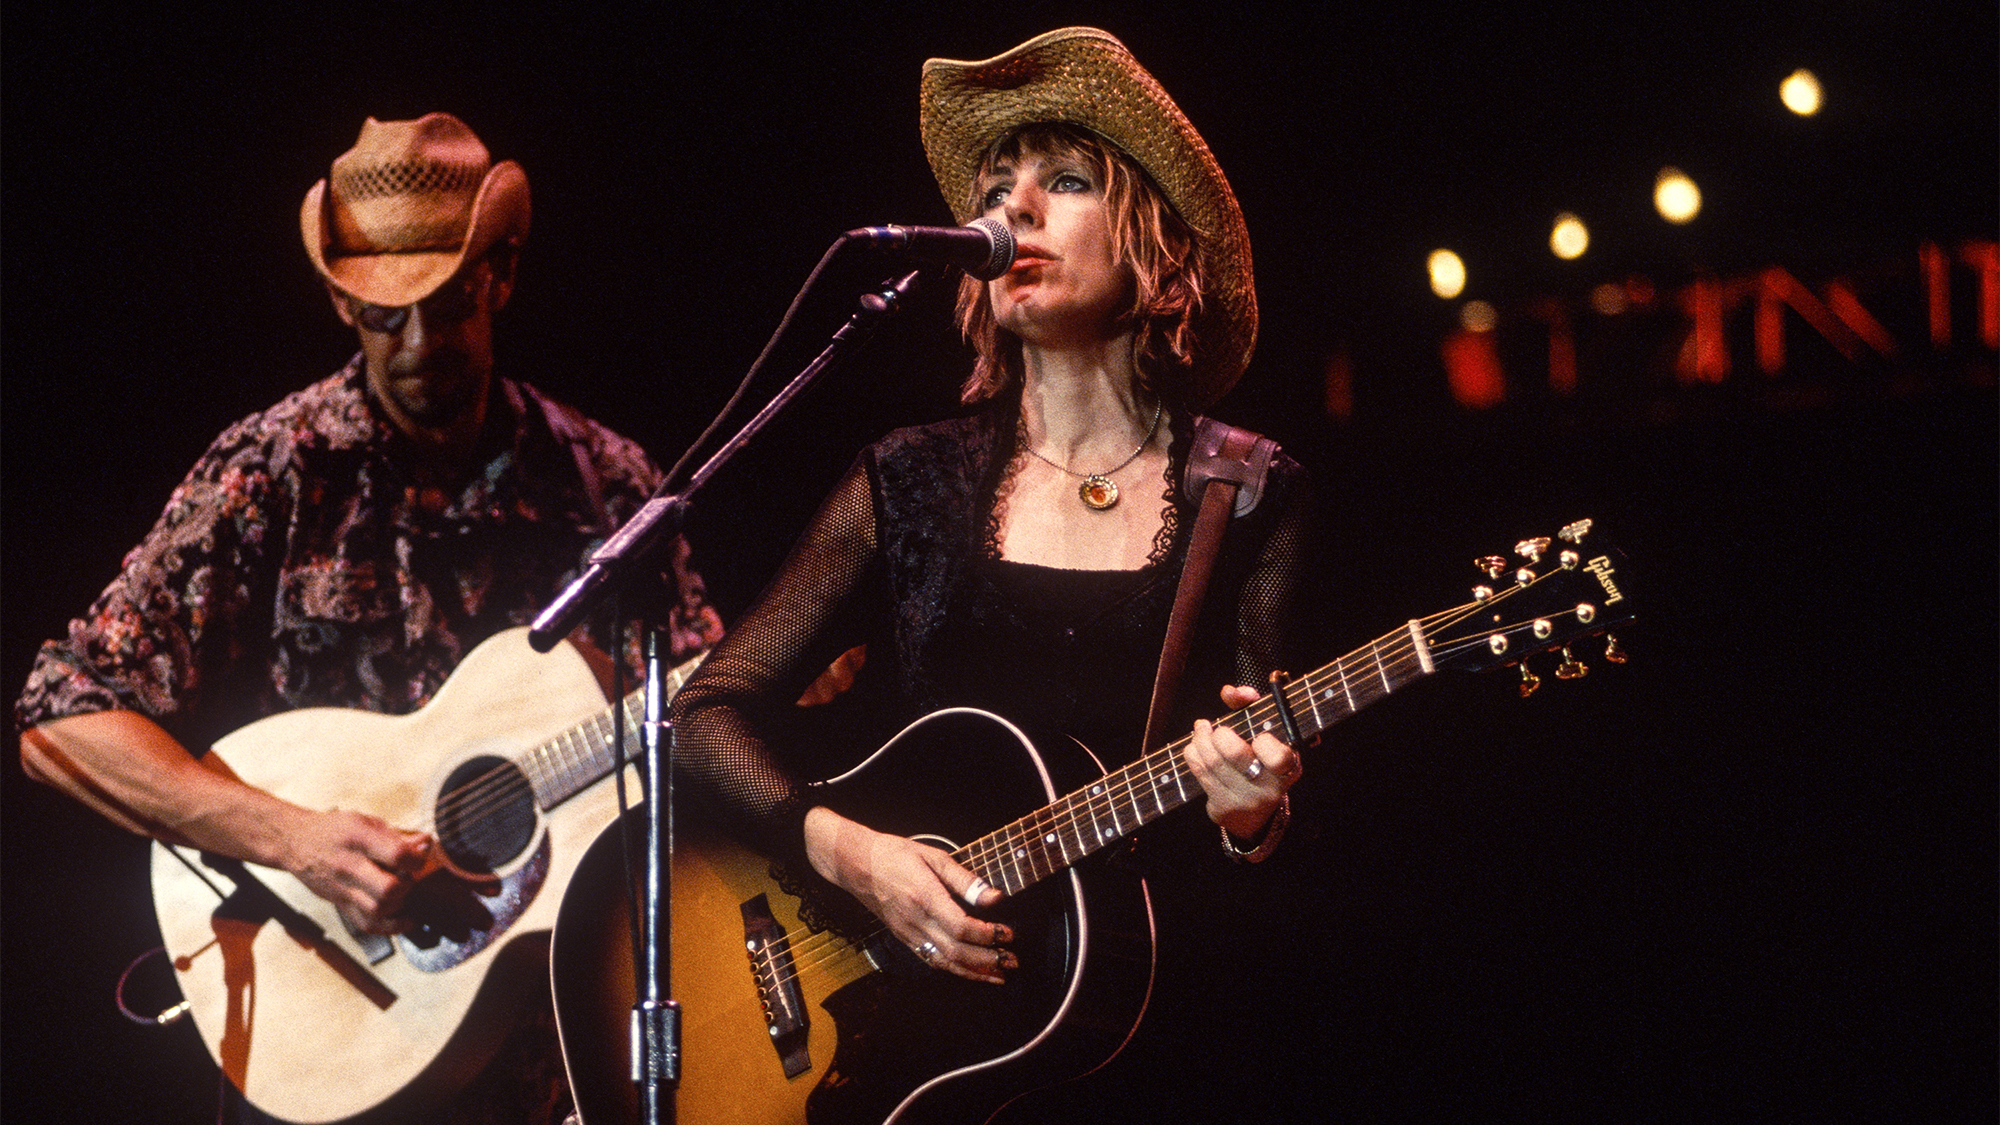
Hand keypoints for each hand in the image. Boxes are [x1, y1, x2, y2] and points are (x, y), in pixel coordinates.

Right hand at [281, 808, 433, 934]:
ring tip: (400, 892)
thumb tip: (426, 843)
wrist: (295, 843)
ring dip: (398, 904)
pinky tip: (405, 920)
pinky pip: (366, 924)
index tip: (420, 856)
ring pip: (377, 910)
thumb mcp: (365, 822)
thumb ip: (397, 835)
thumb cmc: (334, 830)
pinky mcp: (340, 904)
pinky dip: (389, 927)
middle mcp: (349, 867)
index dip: (417, 859)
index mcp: (359, 840)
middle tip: (408, 876)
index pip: (396, 855)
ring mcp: (342, 889)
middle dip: (407, 885)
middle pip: (387, 889)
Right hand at [803, 807, 1013, 983]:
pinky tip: (970, 972)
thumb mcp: (934, 856)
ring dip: (974, 972)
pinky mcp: (903, 938)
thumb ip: (965, 879)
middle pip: (955, 951)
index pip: (961, 927)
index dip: (988, 935)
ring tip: (998, 975)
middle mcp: (916, 920)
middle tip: (1012, 961)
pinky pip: (930, 960)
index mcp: (925, 897)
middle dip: (987, 961)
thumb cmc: (895, 854)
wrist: (857, 864)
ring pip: (944, 962)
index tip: (1008, 933)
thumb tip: (994, 898)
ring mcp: (908, 933)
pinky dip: (953, 970)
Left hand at [1183, 684, 1302, 841]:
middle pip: (1235, 754)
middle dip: (1220, 734)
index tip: (1258, 736)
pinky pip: (1200, 772)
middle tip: (1218, 728)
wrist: (1255, 813)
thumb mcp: (1264, 732)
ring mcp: (1245, 801)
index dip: (1264, 743)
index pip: (1278, 757)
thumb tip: (1230, 692)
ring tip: (1201, 729)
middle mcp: (1269, 788)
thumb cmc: (1260, 759)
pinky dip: (1193, 752)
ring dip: (1201, 739)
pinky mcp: (1223, 809)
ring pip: (1212, 762)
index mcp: (1288, 768)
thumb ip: (1250, 705)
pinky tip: (1196, 745)